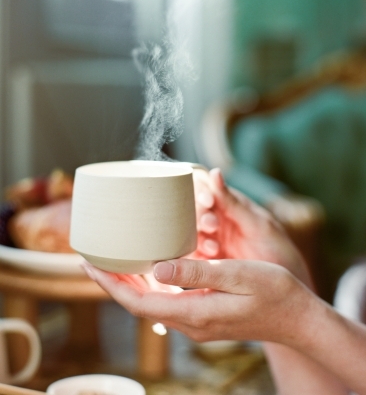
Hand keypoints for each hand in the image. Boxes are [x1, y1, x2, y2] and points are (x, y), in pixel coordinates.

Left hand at [83, 257, 310, 344]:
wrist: (296, 317)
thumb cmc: (272, 291)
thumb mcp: (237, 275)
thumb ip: (197, 273)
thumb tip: (157, 269)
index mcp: (195, 312)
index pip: (139, 302)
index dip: (110, 284)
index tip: (89, 264)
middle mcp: (191, 322)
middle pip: (140, 303)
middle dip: (113, 283)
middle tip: (93, 258)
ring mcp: (198, 322)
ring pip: (152, 303)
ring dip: (130, 284)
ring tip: (114, 261)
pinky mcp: (205, 315)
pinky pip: (167, 301)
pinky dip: (150, 285)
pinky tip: (149, 270)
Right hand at [193, 168, 312, 286]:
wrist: (287, 290)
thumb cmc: (279, 250)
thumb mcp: (258, 224)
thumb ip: (233, 202)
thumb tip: (214, 172)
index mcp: (228, 204)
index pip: (204, 189)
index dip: (200, 190)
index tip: (209, 201)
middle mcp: (216, 220)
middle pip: (192, 210)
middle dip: (199, 215)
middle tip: (212, 225)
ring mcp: (209, 241)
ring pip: (189, 232)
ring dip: (198, 236)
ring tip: (214, 248)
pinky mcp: (205, 263)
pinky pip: (190, 255)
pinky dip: (193, 256)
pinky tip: (208, 258)